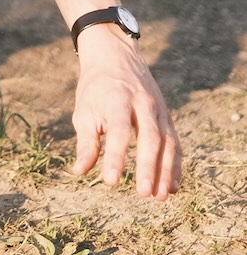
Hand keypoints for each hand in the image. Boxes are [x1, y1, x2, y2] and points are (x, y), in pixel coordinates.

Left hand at [71, 26, 180, 200]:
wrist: (116, 57)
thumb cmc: (95, 89)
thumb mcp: (84, 110)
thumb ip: (86, 142)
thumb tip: (79, 171)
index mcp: (118, 99)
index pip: (118, 131)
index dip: (115, 157)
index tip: (110, 182)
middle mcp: (143, 103)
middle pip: (150, 137)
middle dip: (149, 166)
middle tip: (144, 194)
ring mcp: (159, 110)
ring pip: (168, 142)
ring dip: (166, 171)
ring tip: (159, 198)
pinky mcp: (167, 117)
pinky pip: (175, 143)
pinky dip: (175, 165)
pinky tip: (170, 187)